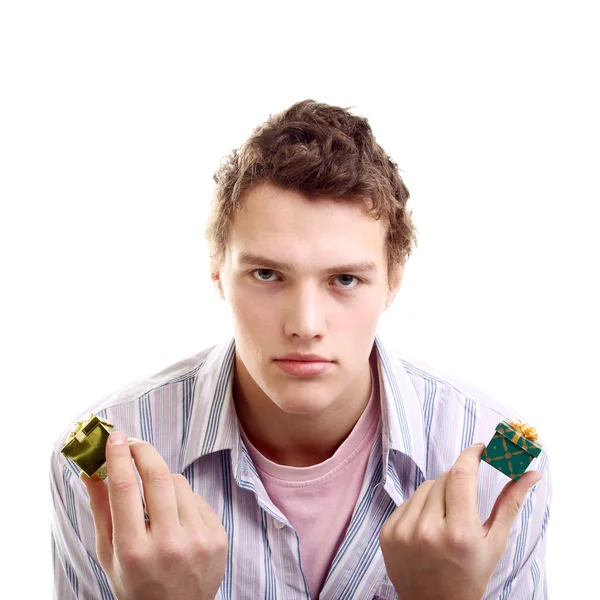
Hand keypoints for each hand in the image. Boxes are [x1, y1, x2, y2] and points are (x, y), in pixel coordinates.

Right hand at [81, 431, 227, 599]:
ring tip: (155, 502)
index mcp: (134, 552)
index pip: (126, 489)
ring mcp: (198, 541)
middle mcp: (169, 545)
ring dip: (163, 481)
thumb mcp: (109, 555)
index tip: (114, 438)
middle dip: (144, 451)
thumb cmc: (136, 585)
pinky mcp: (218, 537)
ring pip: (179, 483)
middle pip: (158, 476)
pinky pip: (197, 498)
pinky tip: (176, 521)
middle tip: (133, 444)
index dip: (119, 456)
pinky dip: (183, 501)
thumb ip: (100, 511)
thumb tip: (90, 469)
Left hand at [379, 443, 541, 599]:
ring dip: (437, 494)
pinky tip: (427, 529)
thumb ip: (510, 504)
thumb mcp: (494, 544)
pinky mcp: (388, 533)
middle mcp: (428, 530)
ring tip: (445, 520)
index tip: (479, 449)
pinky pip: (407, 502)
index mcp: (459, 533)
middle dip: (457, 481)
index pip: (461, 475)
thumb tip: (531, 473)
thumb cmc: (470, 575)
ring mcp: (404, 532)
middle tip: (465, 499)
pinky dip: (419, 508)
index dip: (471, 455)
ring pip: (424, 488)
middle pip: (443, 479)